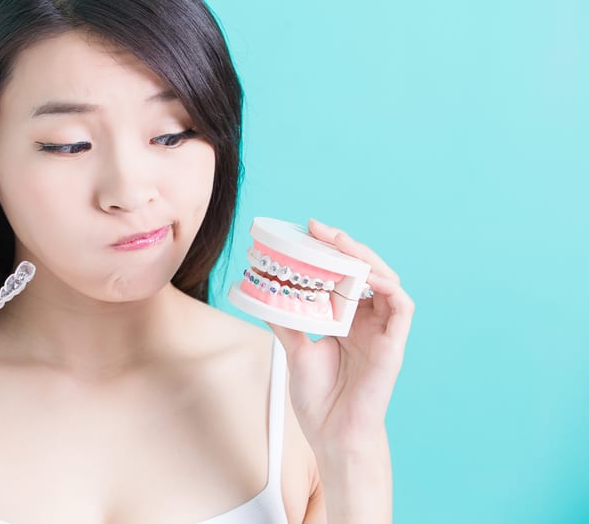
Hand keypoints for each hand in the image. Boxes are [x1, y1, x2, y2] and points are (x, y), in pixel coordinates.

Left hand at [266, 219, 414, 453]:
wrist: (332, 435)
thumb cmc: (319, 398)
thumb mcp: (295, 350)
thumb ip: (285, 321)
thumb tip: (260, 294)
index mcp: (347, 319)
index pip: (344, 273)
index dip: (330, 250)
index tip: (306, 231)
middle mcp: (367, 320)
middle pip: (365, 270)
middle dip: (344, 245)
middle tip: (319, 229)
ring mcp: (383, 331)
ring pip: (386, 280)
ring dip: (366, 258)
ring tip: (340, 244)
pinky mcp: (394, 345)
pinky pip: (402, 306)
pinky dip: (388, 285)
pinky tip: (367, 275)